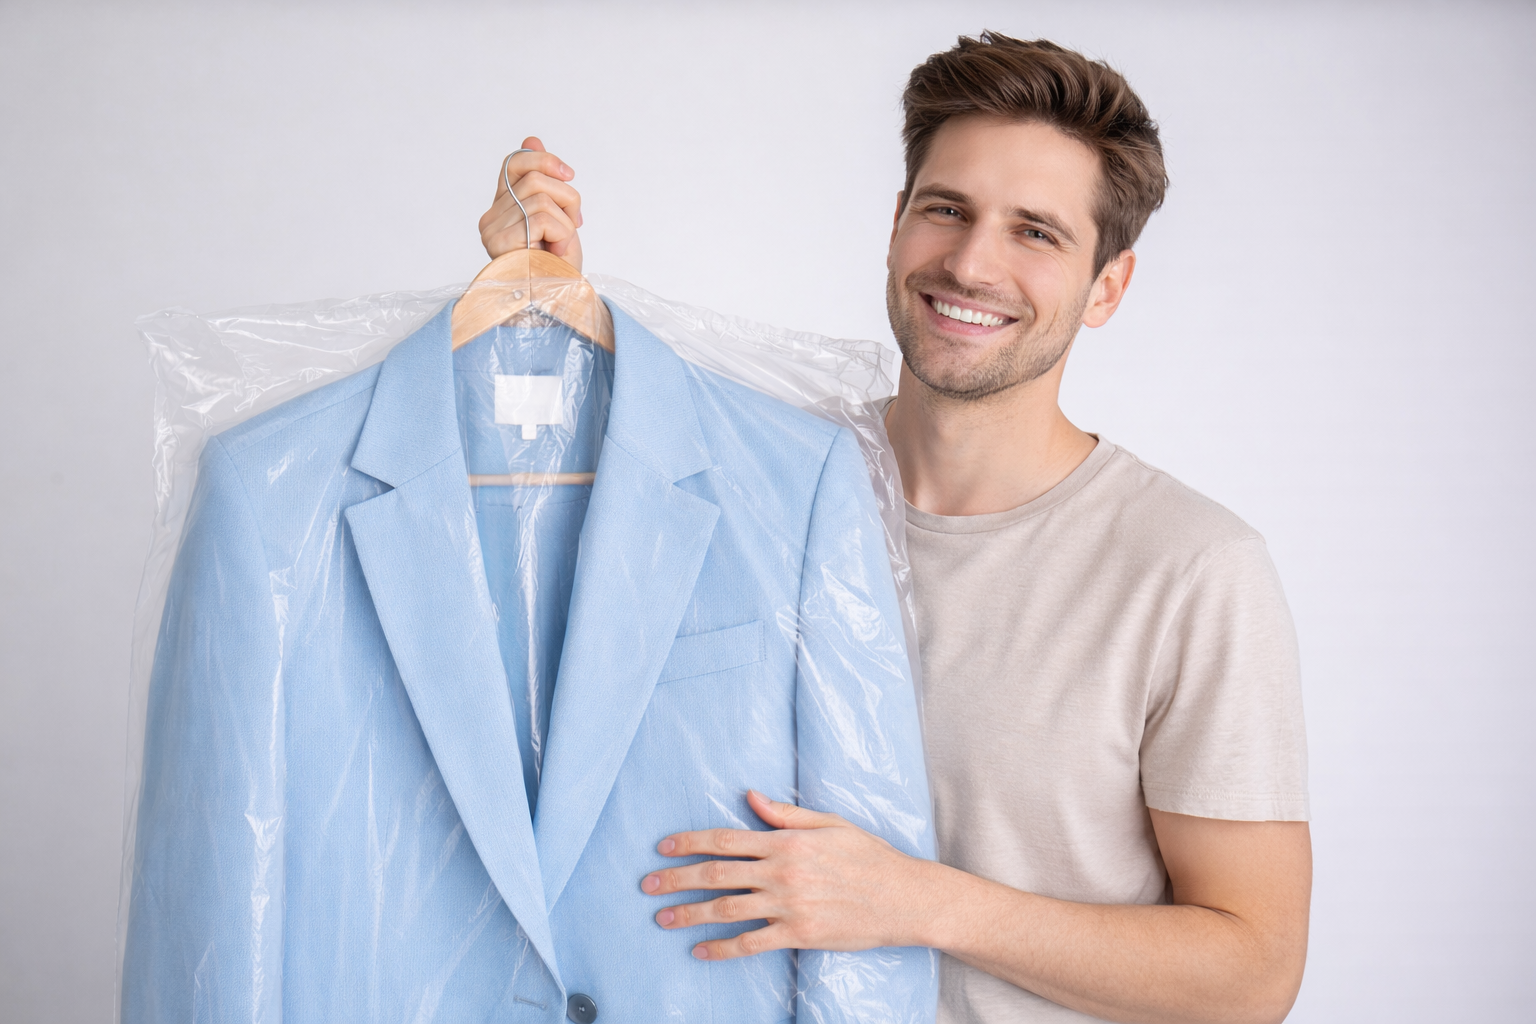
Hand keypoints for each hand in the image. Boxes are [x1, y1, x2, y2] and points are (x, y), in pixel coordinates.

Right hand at [478, 136, 584, 267]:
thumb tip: (530, 137)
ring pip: (541, 195)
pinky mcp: (502, 241)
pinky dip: (561, 232)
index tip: (568, 176)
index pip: (514, 163)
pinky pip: (541, 216)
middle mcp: (490, 218)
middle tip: (575, 224)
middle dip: (567, 196)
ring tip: (562, 244)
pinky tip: (556, 251)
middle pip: (533, 177)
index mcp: (501, 210)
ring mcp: (492, 230)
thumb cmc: (557, 269)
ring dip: (565, 219)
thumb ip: (543, 181)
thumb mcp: (557, 218)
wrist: (557, 305)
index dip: (543, 160)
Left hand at [640, 789, 936, 960]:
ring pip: (726, 910)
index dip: (689, 842)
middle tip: (647, 884)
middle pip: (716, 874)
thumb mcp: (830, 823)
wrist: (904, 897)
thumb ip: (786, 814)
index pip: (726, 839)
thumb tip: (751, 797)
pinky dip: (721, 949)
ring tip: (662, 917)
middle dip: (677, 879)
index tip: (663, 848)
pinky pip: (751, 943)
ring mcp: (789, 905)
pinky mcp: (799, 934)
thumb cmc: (869, 857)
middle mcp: (782, 872)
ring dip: (689, 914)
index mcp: (786, 841)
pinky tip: (699, 951)